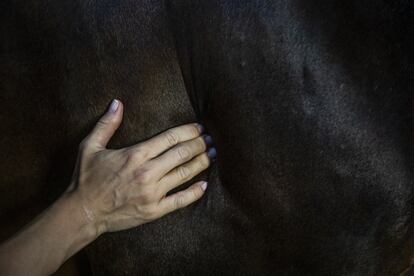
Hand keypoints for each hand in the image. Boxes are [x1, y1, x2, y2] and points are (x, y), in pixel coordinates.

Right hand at [66, 99, 213, 235]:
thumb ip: (106, 124)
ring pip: (185, 174)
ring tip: (212, 155)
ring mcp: (153, 193)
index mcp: (135, 155)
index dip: (188, 131)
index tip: (199, 128)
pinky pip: (180, 200)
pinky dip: (194, 192)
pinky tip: (204, 185)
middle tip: (210, 140)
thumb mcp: (90, 147)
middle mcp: (147, 172)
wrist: (83, 212)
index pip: (170, 138)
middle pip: (182, 153)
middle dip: (200, 144)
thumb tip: (117, 103)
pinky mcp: (154, 210)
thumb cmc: (86, 179)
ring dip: (202, 163)